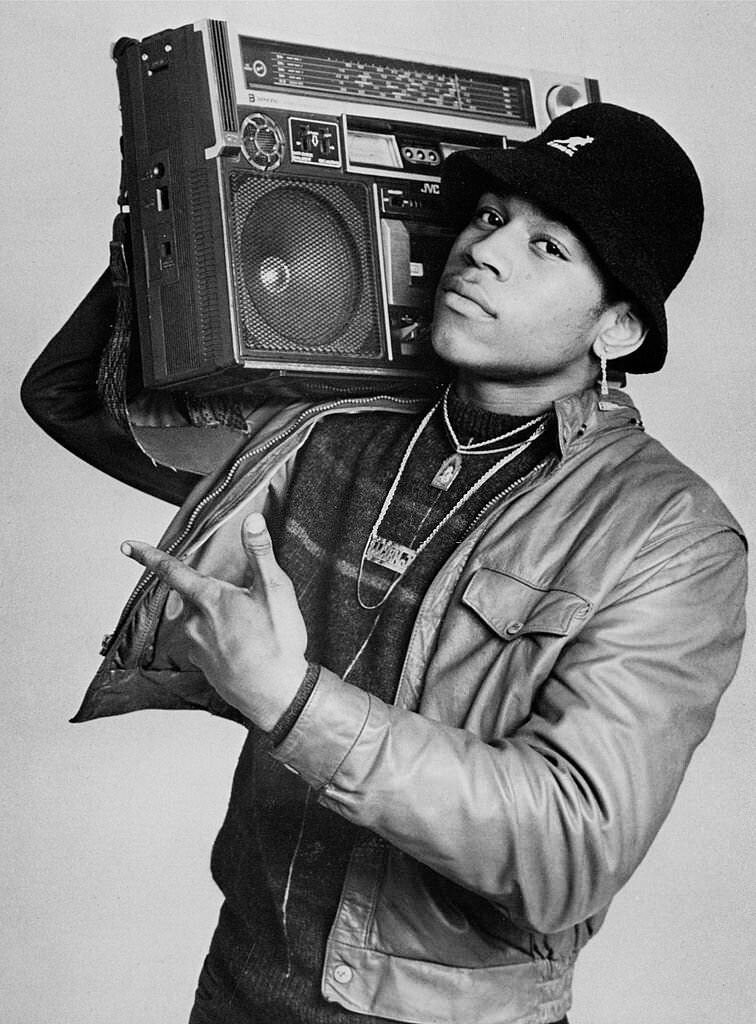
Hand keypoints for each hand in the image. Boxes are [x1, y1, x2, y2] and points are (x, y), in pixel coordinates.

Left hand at [121, 512, 308, 730]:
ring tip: (253, 631)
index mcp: (208, 599)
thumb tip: (252, 520)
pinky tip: (247, 649)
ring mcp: (197, 648)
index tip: (127, 547)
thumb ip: (260, 553)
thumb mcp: (275, 590)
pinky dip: (224, 642)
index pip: (172, 570)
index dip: (149, 556)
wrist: (277, 695)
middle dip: (216, 596)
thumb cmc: (277, 642)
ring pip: (203, 622)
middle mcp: (194, 623)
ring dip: (221, 621)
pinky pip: (209, 645)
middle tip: (249, 607)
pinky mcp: (204, 668)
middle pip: (196, 597)